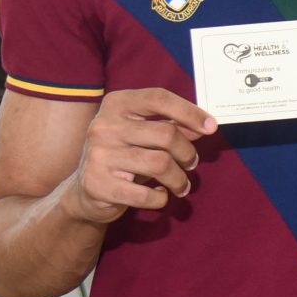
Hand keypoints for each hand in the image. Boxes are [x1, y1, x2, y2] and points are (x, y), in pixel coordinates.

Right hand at [62, 88, 215, 225]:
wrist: (85, 191)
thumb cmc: (123, 156)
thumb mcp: (143, 135)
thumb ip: (172, 126)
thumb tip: (204, 125)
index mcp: (116, 104)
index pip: (159, 98)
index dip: (190, 111)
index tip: (211, 127)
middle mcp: (104, 126)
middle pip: (167, 134)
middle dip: (188, 153)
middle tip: (191, 163)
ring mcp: (99, 155)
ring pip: (161, 164)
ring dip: (179, 179)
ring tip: (181, 184)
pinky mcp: (97, 184)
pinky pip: (146, 194)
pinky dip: (160, 198)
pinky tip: (157, 194)